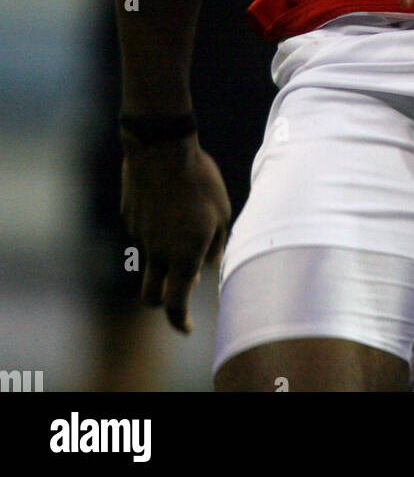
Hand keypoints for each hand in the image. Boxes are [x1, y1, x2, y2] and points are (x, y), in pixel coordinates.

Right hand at [120, 135, 231, 332]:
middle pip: (150, 295)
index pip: (175, 304)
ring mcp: (139, 235)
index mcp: (183, 255)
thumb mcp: (221, 211)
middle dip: (162, 302)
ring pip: (150, 257)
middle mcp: (157, 252)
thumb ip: (216, 244)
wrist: (161, 147)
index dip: (180, 320)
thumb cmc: (199, 179)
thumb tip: (207, 265)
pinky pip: (143, 230)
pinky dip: (156, 226)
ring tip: (184, 216)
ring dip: (164, 253)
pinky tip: (168, 198)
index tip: (187, 328)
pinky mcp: (129, 216)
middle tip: (177, 293)